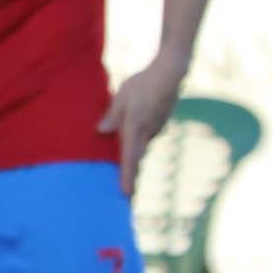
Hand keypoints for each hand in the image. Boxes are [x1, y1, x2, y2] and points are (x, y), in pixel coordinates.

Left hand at [99, 52, 186, 196]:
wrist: (171, 73)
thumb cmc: (143, 83)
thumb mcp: (122, 97)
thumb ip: (112, 115)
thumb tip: (101, 131)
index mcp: (136, 128)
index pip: (130, 158)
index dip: (128, 177)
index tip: (127, 195)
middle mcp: (148, 133)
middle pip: (137, 160)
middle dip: (131, 179)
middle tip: (126, 199)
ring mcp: (155, 130)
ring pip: (140, 149)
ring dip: (133, 163)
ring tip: (127, 180)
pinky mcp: (158, 124)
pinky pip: (144, 140)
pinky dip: (136, 147)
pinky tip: (130, 151)